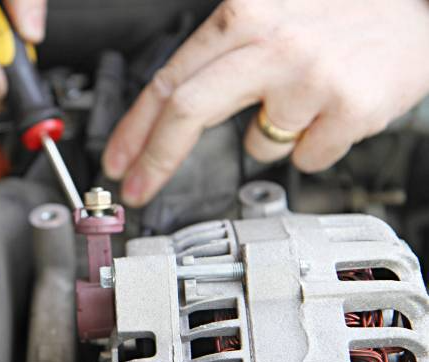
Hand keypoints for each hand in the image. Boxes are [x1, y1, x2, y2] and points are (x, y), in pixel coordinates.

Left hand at [103, 0, 428, 206]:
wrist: (418, 9)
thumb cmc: (340, 14)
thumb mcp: (272, 15)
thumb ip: (223, 58)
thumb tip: (174, 113)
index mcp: (245, 13)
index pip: (170, 79)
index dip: (135, 128)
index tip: (118, 161)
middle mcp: (275, 42)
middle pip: (188, 110)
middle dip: (156, 159)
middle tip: (139, 188)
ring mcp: (312, 77)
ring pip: (257, 143)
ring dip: (270, 134)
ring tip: (305, 95)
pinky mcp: (349, 108)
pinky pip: (305, 157)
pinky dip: (312, 144)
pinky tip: (332, 108)